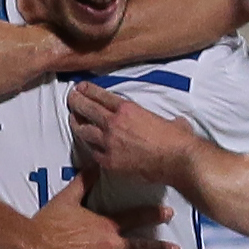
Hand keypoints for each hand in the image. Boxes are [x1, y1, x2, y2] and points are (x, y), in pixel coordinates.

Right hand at [29, 175, 175, 248]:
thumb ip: (84, 182)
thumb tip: (95, 164)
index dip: (153, 215)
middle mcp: (110, 245)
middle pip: (142, 248)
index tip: (169, 214)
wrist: (34, 245)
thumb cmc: (49, 222)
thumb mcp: (67, 198)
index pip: (135, 218)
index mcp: (106, 225)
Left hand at [68, 81, 199, 190]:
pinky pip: (92, 152)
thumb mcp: (167, 118)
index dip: (88, 90)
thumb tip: (173, 123)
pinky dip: (89, 147)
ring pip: (84, 131)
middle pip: (87, 109)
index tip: (81, 88)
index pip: (101, 96)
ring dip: (77, 124)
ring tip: (73, 120)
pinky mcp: (109, 161)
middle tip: (71, 99)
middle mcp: (114, 123)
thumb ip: (160, 119)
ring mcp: (109, 143)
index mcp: (128, 109)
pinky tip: (87, 145)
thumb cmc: (176, 140)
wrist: (177, 160)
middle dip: (76, 102)